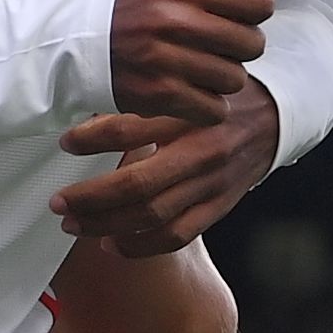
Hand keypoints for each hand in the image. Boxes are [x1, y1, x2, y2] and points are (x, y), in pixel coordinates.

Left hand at [53, 74, 281, 255]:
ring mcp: (212, 184)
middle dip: (90, 197)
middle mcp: (201, 151)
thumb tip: (85, 104)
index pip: (130, 129)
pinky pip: (176, 236)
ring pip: (151, 215)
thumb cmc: (217, 98)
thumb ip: (146, 99)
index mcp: (188, 114)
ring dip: (105, 224)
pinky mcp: (219, 207)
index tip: (64, 143)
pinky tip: (110, 244)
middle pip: (137, 184)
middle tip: (58, 201)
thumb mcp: (186, 85)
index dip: (90, 139)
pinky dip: (140, 246)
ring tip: (72, 223)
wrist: (273, 119)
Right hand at [105, 0, 274, 124]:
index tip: (238, 16)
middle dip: (240, 47)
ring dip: (223, 77)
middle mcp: (173, 20)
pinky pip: (213, 108)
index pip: (258, 2)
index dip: (255, 11)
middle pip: (252, 44)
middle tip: (216, 46)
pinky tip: (188, 90)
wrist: (65, 43)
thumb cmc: (124, 7)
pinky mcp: (158, 96)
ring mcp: (165, 60)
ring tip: (198, 68)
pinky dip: (206, 105)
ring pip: (235, 79)